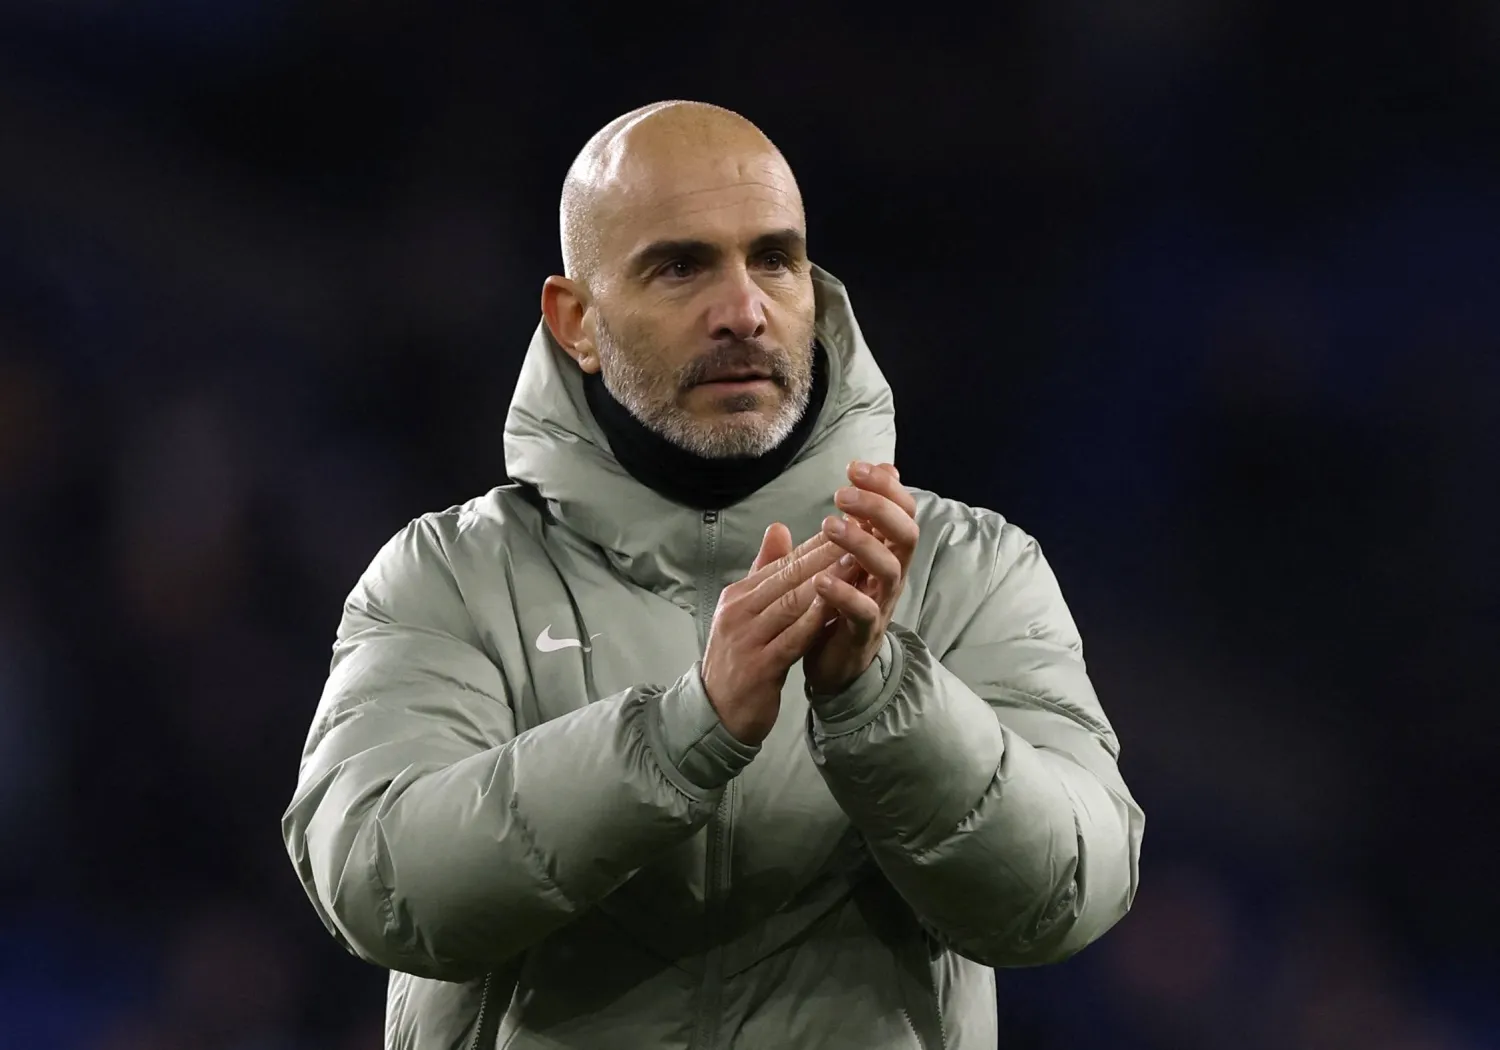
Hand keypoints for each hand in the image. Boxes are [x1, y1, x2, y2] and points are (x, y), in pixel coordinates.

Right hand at [700, 524, 843, 743]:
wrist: (717, 714)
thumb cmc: (739, 660)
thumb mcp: (746, 613)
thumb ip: (764, 572)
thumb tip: (779, 527)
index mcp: (737, 596)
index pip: (782, 563)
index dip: (817, 544)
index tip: (849, 527)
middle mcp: (738, 612)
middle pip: (789, 578)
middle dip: (827, 556)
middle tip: (861, 536)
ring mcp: (746, 639)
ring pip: (792, 603)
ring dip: (827, 583)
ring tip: (857, 564)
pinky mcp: (759, 667)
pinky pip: (792, 639)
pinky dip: (816, 621)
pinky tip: (838, 608)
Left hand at [802, 461, 918, 695]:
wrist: (837, 665)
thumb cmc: (843, 602)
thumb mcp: (851, 554)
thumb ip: (863, 516)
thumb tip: (882, 467)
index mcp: (888, 552)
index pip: (902, 511)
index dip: (885, 486)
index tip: (854, 467)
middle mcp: (892, 575)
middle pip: (906, 534)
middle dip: (878, 508)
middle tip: (842, 494)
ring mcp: (881, 604)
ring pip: (887, 568)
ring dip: (860, 543)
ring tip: (828, 525)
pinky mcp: (863, 633)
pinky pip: (863, 611)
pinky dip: (843, 593)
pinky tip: (820, 580)